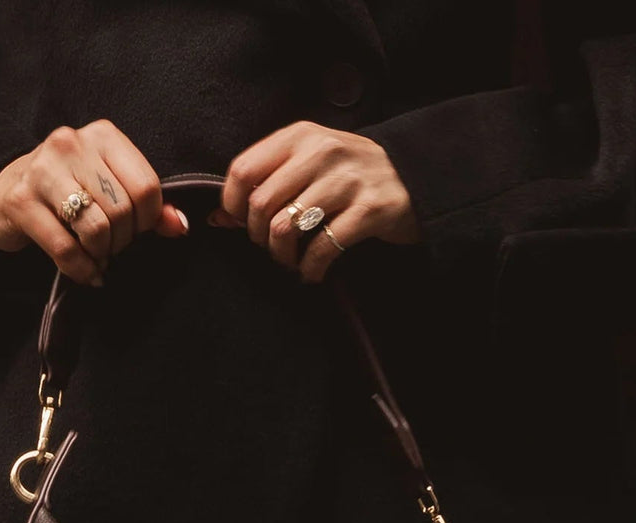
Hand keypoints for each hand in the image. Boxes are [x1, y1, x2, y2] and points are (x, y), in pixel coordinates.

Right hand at [0, 120, 188, 285]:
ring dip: (101, 255)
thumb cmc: (65, 192)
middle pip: (122, 210)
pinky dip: (81, 269)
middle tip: (111, 248)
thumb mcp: (109, 188)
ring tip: (96, 256)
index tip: (134, 231)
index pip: (146, 187)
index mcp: (102, 135)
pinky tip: (83, 271)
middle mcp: (71, 143)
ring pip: (96, 229)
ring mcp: (42, 170)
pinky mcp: (20, 201)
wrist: (1, 191)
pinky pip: (66, 249)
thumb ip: (147, 205)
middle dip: (122, 241)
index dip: (148, 221)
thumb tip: (179, 226)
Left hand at [213, 120, 419, 282]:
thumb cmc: (352, 175)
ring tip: (292, 261)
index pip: (243, 170)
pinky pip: (322, 248)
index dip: (233, 206)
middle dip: (258, 236)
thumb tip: (218, 218)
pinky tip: (313, 272)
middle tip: (272, 247)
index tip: (243, 224)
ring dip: (282, 256)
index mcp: (301, 136)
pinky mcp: (369, 211)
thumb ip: (267, 183)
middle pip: (260, 204)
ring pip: (285, 227)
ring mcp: (347, 181)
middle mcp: (322, 152)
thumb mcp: (310, 164)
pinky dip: (310, 269)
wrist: (416, 177)